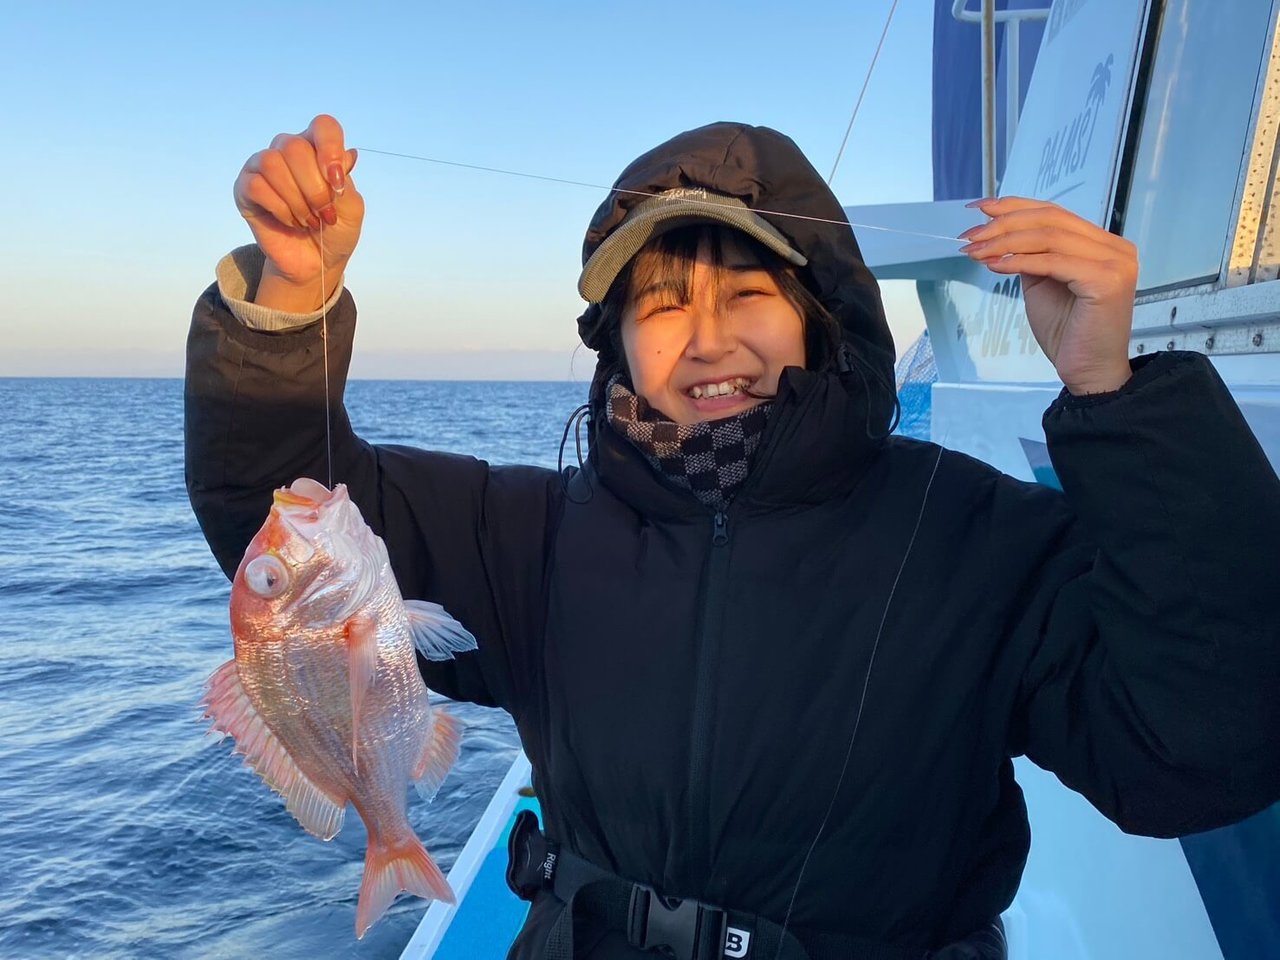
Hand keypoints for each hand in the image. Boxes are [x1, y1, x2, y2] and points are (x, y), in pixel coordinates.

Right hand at [233, 114, 362, 310]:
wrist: (315, 262)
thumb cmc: (334, 231)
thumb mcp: (351, 209)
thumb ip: (346, 182)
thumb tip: (347, 155)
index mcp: (317, 149)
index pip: (323, 126)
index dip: (330, 148)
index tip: (338, 182)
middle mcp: (288, 150)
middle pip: (294, 147)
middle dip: (314, 188)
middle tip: (324, 214)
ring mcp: (263, 166)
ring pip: (272, 163)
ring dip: (296, 200)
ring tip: (307, 220)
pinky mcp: (244, 187)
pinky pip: (256, 185)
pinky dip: (279, 208)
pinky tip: (289, 221)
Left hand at [960, 197, 1137, 394]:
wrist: (1088, 371)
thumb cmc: (1067, 333)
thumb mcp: (1042, 285)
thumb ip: (1031, 256)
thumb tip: (999, 233)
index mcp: (1103, 245)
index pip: (1055, 213)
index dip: (1015, 206)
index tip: (979, 208)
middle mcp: (1115, 248)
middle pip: (1051, 219)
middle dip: (1004, 223)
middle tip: (970, 234)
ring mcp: (1115, 262)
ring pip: (1049, 237)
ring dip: (1004, 242)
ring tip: (975, 251)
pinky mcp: (1106, 280)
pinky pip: (1052, 262)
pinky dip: (1019, 261)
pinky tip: (994, 265)